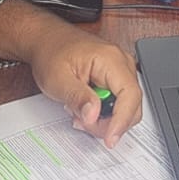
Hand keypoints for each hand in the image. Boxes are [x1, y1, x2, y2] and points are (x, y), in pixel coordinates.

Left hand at [24, 29, 141, 147]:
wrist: (46, 40)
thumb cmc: (51, 52)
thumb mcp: (57, 79)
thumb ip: (78, 97)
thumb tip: (94, 116)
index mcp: (111, 59)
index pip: (130, 95)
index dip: (122, 121)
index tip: (109, 139)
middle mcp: (122, 63)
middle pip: (132, 105)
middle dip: (110, 123)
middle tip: (84, 123)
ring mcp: (120, 70)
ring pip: (126, 107)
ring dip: (105, 119)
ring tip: (79, 113)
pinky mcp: (115, 78)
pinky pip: (118, 102)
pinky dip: (103, 112)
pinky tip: (85, 108)